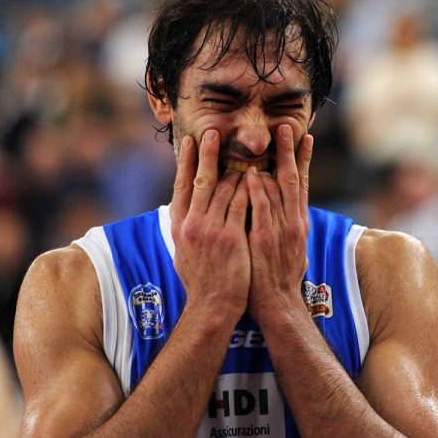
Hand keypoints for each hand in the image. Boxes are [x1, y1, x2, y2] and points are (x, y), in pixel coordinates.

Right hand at [170, 129, 250, 318]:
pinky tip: (258, 175)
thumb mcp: (183, 250)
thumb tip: (183, 207)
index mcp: (179, 225)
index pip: (182, 185)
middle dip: (208, 153)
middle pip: (202, 180)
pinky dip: (250, 188)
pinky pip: (243, 205)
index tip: (191, 140)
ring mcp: (211, 230)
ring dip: (235, 168)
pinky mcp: (232, 237)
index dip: (187, 161)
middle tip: (214, 131)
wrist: (213, 305)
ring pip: (226, 190)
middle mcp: (192, 224)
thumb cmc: (200, 279)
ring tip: (243, 149)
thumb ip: (185, 226)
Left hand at [246, 124, 312, 322]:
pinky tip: (254, 172)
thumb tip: (279, 209)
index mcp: (297, 222)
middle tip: (288, 124)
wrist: (277, 305)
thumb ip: (282, 225)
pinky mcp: (266, 239)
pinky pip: (263, 209)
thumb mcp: (287, 248)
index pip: (300, 183)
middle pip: (293, 178)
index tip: (304, 136)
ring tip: (272, 137)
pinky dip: (258, 190)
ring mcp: (281, 229)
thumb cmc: (276, 278)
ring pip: (279, 188)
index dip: (302, 159)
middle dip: (291, 150)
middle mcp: (293, 221)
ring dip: (275, 161)